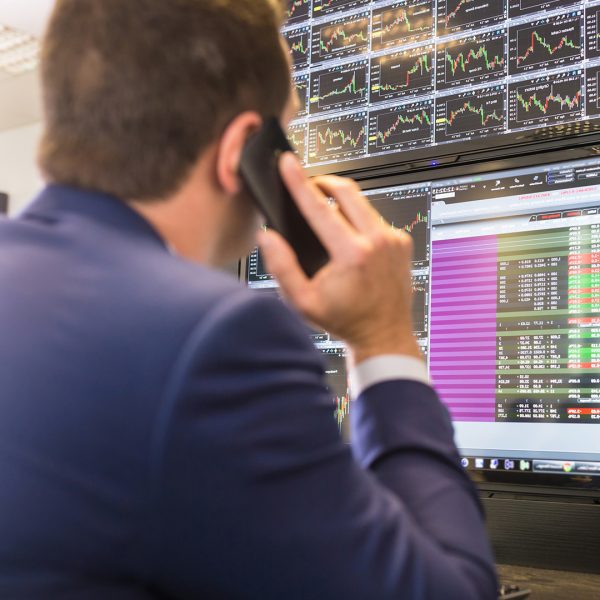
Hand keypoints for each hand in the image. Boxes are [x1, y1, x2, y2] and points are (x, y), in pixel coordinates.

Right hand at [257, 152, 421, 364]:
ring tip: (328, 217)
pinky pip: (376, 218)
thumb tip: (268, 237)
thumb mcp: (303, 302)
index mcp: (352, 254)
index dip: (298, 183)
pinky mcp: (401, 242)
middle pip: (346, 191)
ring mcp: (393, 240)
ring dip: (342, 203)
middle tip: (309, 185)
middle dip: (323, 182)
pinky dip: (360, 220)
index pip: (319, 208)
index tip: (288, 163)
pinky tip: (351, 239)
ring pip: (363, 203)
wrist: (384, 334)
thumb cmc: (345, 321)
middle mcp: (377, 241)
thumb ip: (281, 267)